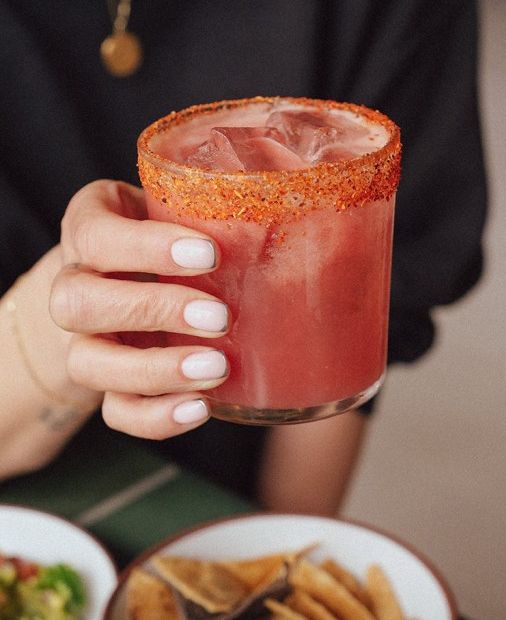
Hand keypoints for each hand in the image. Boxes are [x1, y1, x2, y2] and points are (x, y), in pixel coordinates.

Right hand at [50, 180, 229, 438]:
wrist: (132, 278)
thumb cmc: (173, 232)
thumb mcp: (187, 204)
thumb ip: (225, 203)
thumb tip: (316, 203)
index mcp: (91, 227)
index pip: (94, 235)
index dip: (145, 248)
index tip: (208, 254)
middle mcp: (75, 284)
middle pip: (76, 303)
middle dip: (152, 310)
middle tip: (219, 316)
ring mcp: (86, 340)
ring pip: (88, 364)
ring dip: (155, 370)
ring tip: (217, 368)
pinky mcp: (110, 385)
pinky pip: (115, 412)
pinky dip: (156, 417)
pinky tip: (202, 407)